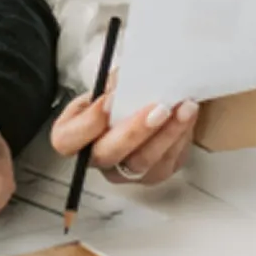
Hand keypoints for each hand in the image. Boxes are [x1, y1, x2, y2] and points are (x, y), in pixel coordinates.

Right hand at [50, 72, 197, 187]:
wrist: (146, 103)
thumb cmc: (122, 93)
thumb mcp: (110, 83)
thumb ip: (114, 83)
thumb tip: (126, 80)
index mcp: (74, 135)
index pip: (68, 140)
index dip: (88, 123)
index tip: (110, 98)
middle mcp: (96, 159)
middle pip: (108, 154)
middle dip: (135, 131)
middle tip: (159, 108)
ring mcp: (123, 171)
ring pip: (142, 162)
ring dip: (167, 134)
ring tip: (185, 107)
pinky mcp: (152, 175)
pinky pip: (166, 163)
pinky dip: (180, 138)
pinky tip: (188, 117)